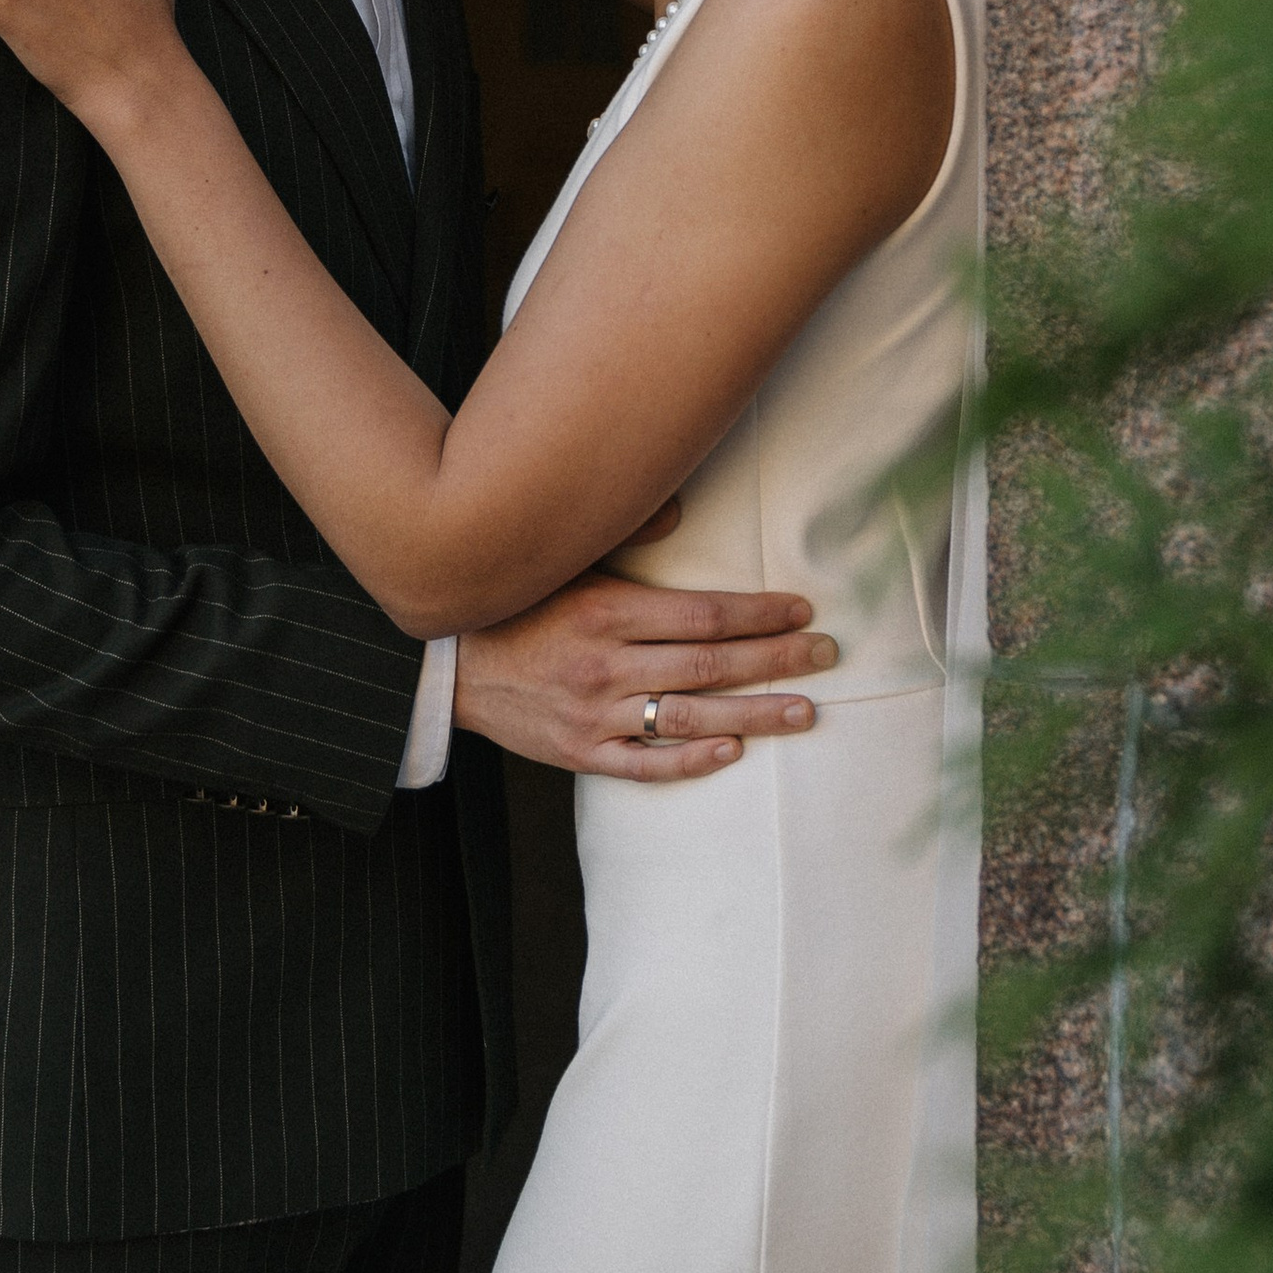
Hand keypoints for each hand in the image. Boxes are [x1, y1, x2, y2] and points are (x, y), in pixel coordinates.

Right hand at [451, 544, 837, 782]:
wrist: (446, 664)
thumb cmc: (514, 603)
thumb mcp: (563, 558)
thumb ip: (624, 533)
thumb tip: (681, 508)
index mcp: (606, 612)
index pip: (704, 614)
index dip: (759, 614)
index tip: (801, 610)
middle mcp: (606, 666)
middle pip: (711, 665)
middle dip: (776, 660)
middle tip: (826, 655)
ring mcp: (595, 716)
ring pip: (692, 719)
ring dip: (755, 715)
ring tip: (805, 711)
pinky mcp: (581, 753)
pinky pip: (646, 765)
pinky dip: (692, 762)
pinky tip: (734, 751)